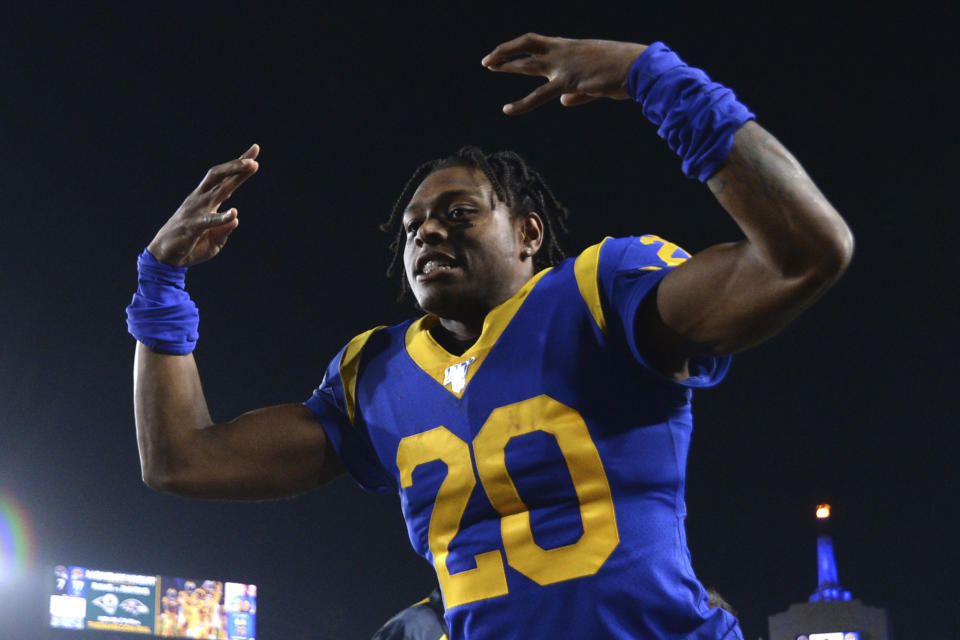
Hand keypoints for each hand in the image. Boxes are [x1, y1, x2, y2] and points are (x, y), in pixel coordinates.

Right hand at [147, 144, 259, 266]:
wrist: (165, 258)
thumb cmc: (191, 245)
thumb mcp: (214, 240)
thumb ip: (224, 229)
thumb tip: (235, 219)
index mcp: (206, 201)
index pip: (225, 179)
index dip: (239, 164)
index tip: (255, 149)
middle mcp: (200, 201)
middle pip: (219, 177)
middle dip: (236, 166)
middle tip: (253, 160)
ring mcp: (195, 211)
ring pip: (216, 190)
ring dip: (234, 178)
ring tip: (250, 168)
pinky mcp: (191, 227)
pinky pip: (208, 220)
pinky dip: (221, 217)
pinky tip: (234, 213)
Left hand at [481, 33, 646, 114]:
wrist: (638, 67)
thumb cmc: (622, 72)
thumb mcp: (597, 81)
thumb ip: (577, 92)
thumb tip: (563, 101)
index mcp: (570, 48)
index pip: (538, 43)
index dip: (519, 47)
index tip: (506, 53)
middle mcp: (563, 53)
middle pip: (528, 48)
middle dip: (506, 53)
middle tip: (488, 61)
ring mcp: (564, 66)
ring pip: (528, 65)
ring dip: (507, 64)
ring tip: (489, 67)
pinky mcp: (568, 82)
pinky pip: (539, 95)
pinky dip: (521, 103)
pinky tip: (508, 109)